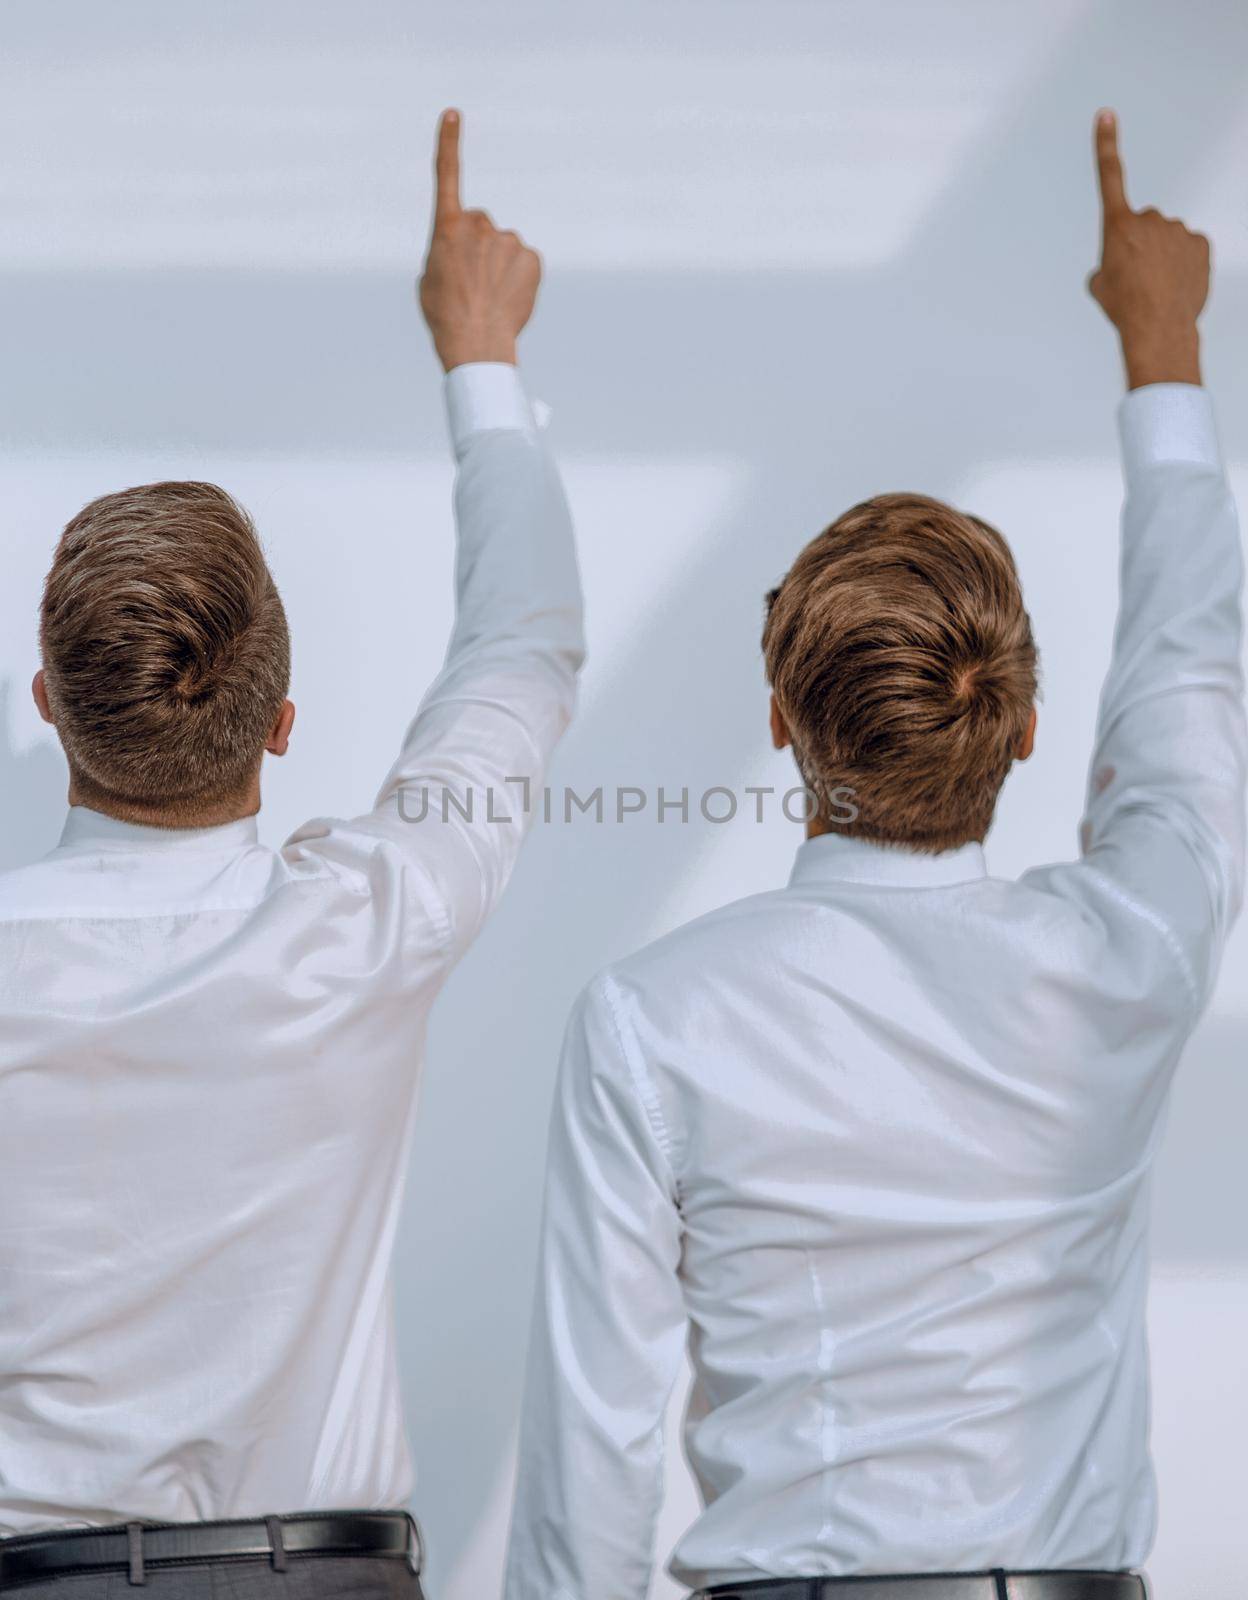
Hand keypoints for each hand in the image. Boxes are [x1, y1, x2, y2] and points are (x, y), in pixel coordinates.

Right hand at [418, 109, 541, 371]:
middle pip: (480, 225)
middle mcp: (479, 224)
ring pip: (503, 246)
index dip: (449, 143)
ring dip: (498, 265)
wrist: (476, 343)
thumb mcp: (431, 276)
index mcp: (446, 227)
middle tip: (469, 280)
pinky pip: (523, 261)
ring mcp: (508, 239)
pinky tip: (507, 297)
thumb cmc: (444, 314)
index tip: (453, 113)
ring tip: (488, 295)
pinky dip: (518, 277)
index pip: (447, 175)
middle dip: (477, 246)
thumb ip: (448, 250)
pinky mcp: (531, 257)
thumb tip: (471, 251)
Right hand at [1088, 109, 1208, 389]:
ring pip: (1167, 239)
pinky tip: (1176, 284)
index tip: (1106, 116)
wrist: (1158, 329)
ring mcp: (1178, 229)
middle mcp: (1150, 219)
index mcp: (1118, 226)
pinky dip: (1183, 263)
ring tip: (1158, 287)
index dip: (1106, 145)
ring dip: (1163, 257)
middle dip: (1141, 245)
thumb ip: (1106, 263)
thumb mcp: (1099, 286)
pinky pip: (1188, 248)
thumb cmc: (1126, 308)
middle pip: (1144, 225)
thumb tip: (1117, 264)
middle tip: (1138, 277)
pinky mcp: (1200, 243)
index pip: (1109, 177)